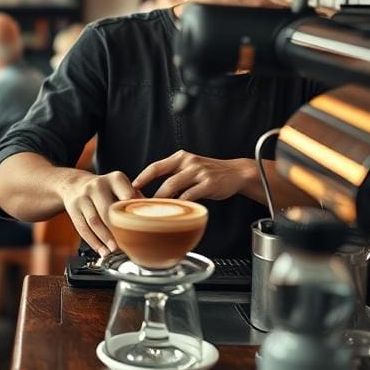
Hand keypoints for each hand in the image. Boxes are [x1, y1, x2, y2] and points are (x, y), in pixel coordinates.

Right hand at [59, 170, 138, 256]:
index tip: (137, 223)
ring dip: (105, 239)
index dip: (131, 208)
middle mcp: (97, 185)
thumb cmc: (105, 190)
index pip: (125, 193)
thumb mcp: (121, 187)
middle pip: (107, 210)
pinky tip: (102, 251)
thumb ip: (136, 200)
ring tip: (114, 250)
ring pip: (94, 221)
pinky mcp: (72, 208)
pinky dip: (93, 242)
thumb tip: (152, 217)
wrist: (74, 184)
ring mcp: (83, 196)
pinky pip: (83, 228)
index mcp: (114, 179)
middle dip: (116, 230)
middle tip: (125, 245)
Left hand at [132, 151, 252, 201]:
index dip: (143, 177)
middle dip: (153, 195)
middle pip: (165, 180)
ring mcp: (199, 172)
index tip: (133, 187)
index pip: (156, 167)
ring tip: (157, 211)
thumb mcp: (190, 169)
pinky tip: (177, 212)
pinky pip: (191, 195)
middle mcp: (188, 162)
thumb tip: (155, 194)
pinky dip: (182, 204)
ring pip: (175, 187)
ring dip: (165, 200)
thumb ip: (174, 177)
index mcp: (180, 158)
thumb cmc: (209, 173)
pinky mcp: (209, 183)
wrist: (236, 173)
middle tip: (144, 207)